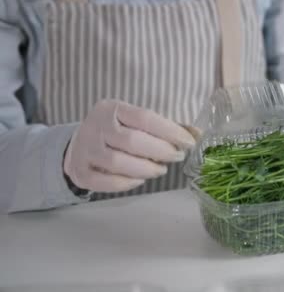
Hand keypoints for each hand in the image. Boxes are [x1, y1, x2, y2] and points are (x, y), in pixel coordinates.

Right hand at [63, 100, 195, 191]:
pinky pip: (108, 182)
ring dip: (147, 169)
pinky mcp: (80, 172)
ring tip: (160, 169)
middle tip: (177, 157)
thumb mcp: (135, 120)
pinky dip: (128, 183)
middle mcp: (95, 126)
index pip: (145, 117)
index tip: (189, 142)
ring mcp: (85, 150)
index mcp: (111, 108)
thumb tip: (197, 133)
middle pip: (133, 141)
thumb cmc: (116, 131)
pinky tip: (140, 179)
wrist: (78, 144)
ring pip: (119, 163)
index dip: (170, 131)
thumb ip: (165, 126)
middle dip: (161, 152)